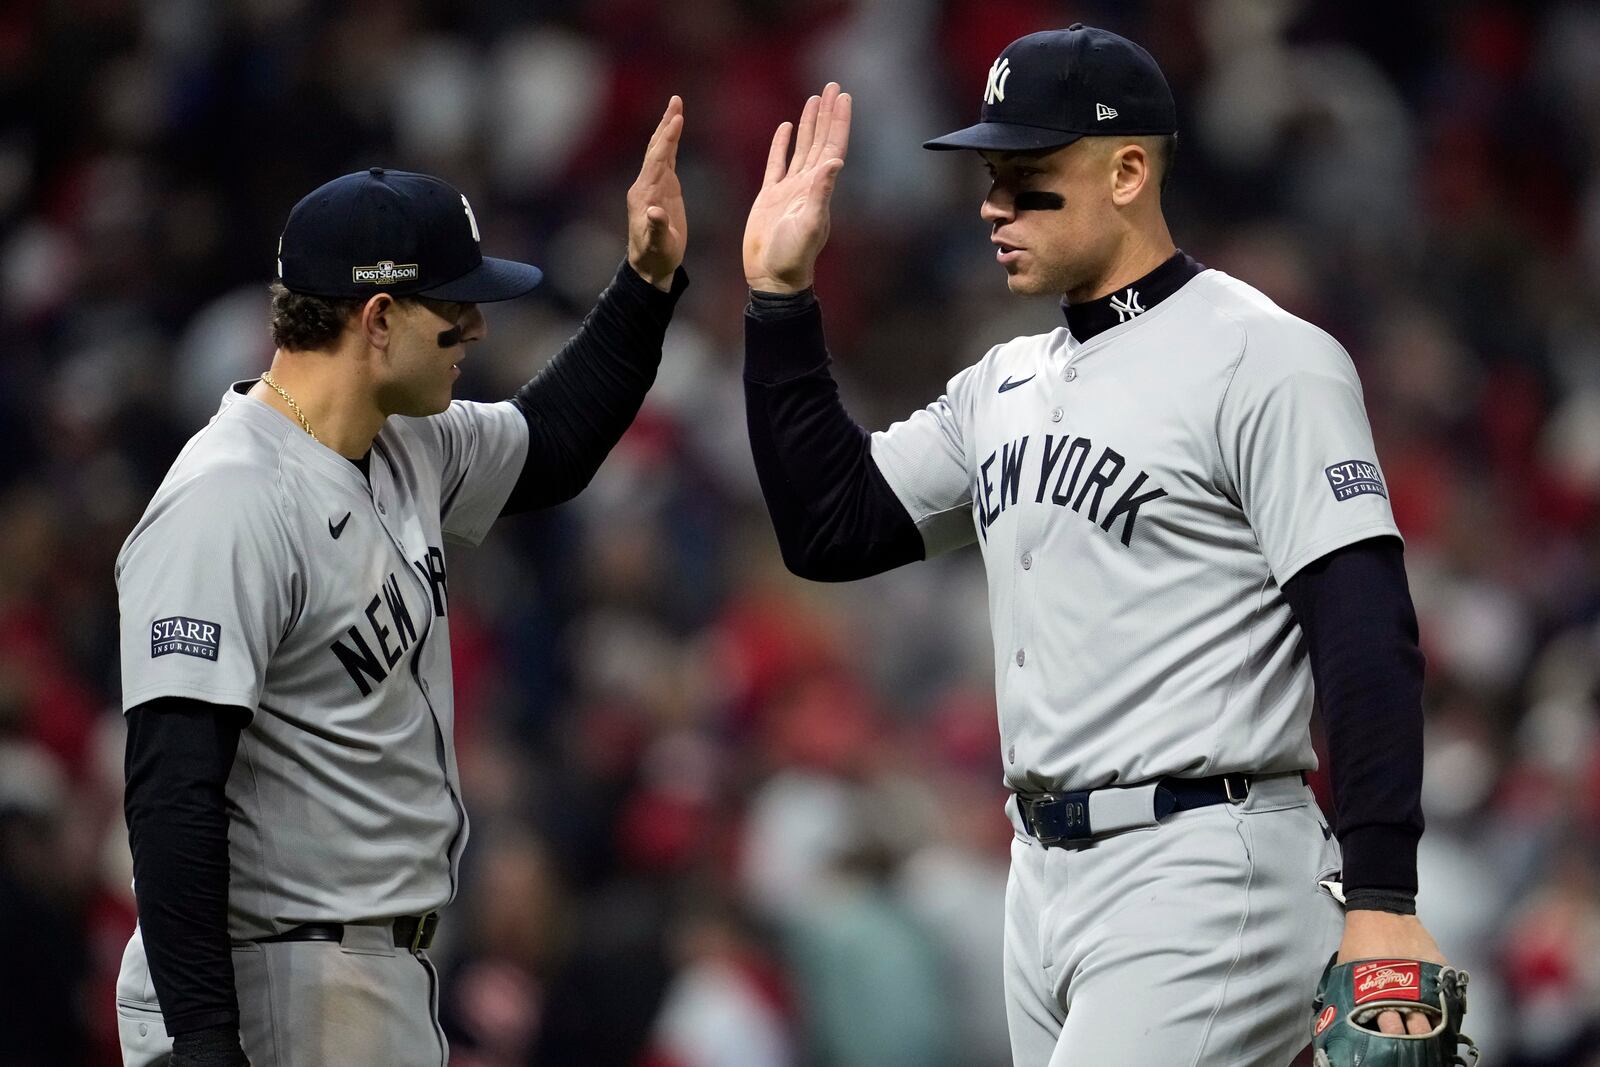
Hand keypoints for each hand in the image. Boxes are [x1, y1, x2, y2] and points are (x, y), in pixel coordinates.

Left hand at [627, 96, 686, 291]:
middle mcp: (645, 184)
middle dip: (666, 124)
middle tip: (676, 100)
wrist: (650, 265)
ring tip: (677, 107)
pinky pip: (666, 161)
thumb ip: (656, 229)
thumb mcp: (658, 245)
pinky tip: (675, 131)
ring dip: (668, 129)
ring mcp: (653, 186)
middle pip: (656, 148)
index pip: (657, 160)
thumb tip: (656, 212)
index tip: (677, 119)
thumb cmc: (655, 256)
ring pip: (660, 151)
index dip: (667, 139)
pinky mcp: (662, 190)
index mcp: (644, 194)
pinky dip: (671, 144)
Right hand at [743, 82, 851, 293]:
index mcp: (819, 189)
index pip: (833, 146)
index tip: (843, 96)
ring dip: (809, 124)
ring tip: (813, 99)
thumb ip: (820, 193)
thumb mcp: (809, 224)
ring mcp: (790, 189)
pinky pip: (777, 163)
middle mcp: (808, 185)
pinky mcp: (771, 196)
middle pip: (820, 140)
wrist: (772, 277)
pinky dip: (782, 145)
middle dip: (826, 113)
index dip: (839, 121)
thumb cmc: (792, 257)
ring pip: (802, 147)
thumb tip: (834, 163)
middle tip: (831, 85)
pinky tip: (785, 128)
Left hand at [1337, 910, 1445, 1035]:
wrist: (1381, 910)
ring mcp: (1426, 980)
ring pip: (1436, 1017)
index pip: (1390, 1030)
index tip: (1391, 1045)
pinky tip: (1441, 1015)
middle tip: (1413, 1045)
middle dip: (1415, 1040)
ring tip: (1429, 1035)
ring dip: (1432, 1027)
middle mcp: (1406, 991)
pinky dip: (1444, 1007)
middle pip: (1417, 1030)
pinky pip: (1446, 995)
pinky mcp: (1439, 968)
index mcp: (1379, 994)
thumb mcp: (1348, 971)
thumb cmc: (1359, 940)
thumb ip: (1353, 996)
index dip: (1391, 1040)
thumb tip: (1350, 1015)